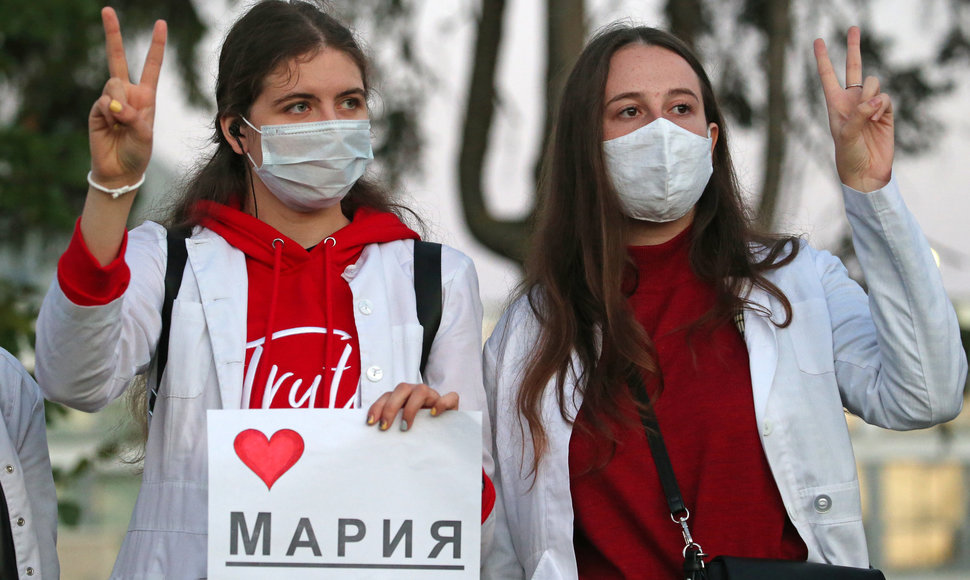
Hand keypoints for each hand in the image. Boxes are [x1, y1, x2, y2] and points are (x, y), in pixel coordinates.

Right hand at [88, 7, 166, 188]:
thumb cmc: (138, 153)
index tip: (160, 23)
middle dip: (112, 34)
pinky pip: (103, 102)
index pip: (151, 66)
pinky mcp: (97, 109)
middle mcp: (127, 93)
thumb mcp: (145, 135)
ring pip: (113, 84)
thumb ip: (134, 117)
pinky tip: (111, 126)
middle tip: (107, 10)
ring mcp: (110, 99)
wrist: (120, 170)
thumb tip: (113, 104)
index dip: (156, 45)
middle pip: (117, 58)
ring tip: (122, 124)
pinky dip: (110, 114)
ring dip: (120, 104)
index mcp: (146, 96)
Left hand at [366, 383, 458, 431]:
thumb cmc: (419, 429)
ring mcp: (434, 396)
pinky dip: (442, 403)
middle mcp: (417, 392)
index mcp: (403, 395)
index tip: (371, 422)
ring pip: (421, 390)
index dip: (377, 407)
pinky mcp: (451, 403)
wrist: (445, 431)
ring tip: (405, 426)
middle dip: (390, 407)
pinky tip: (434, 414)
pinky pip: (449, 397)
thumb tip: (373, 432)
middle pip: (402, 389)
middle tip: (385, 427)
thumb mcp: (402, 425)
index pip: (387, 395)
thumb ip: (391, 424)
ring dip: (410, 408)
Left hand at [814, 26, 893, 192]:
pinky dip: (882, 106)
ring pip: (874, 83)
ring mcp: (870, 105)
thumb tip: (877, 100)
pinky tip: (878, 120)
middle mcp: (852, 101)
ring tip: (869, 113)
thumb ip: (859, 115)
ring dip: (872, 95)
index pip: (828, 77)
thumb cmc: (848, 156)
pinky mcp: (885, 112)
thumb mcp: (846, 135)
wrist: (867, 173)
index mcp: (835, 104)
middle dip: (853, 48)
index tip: (817, 41)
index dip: (823, 59)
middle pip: (853, 68)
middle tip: (853, 27)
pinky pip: (886, 98)